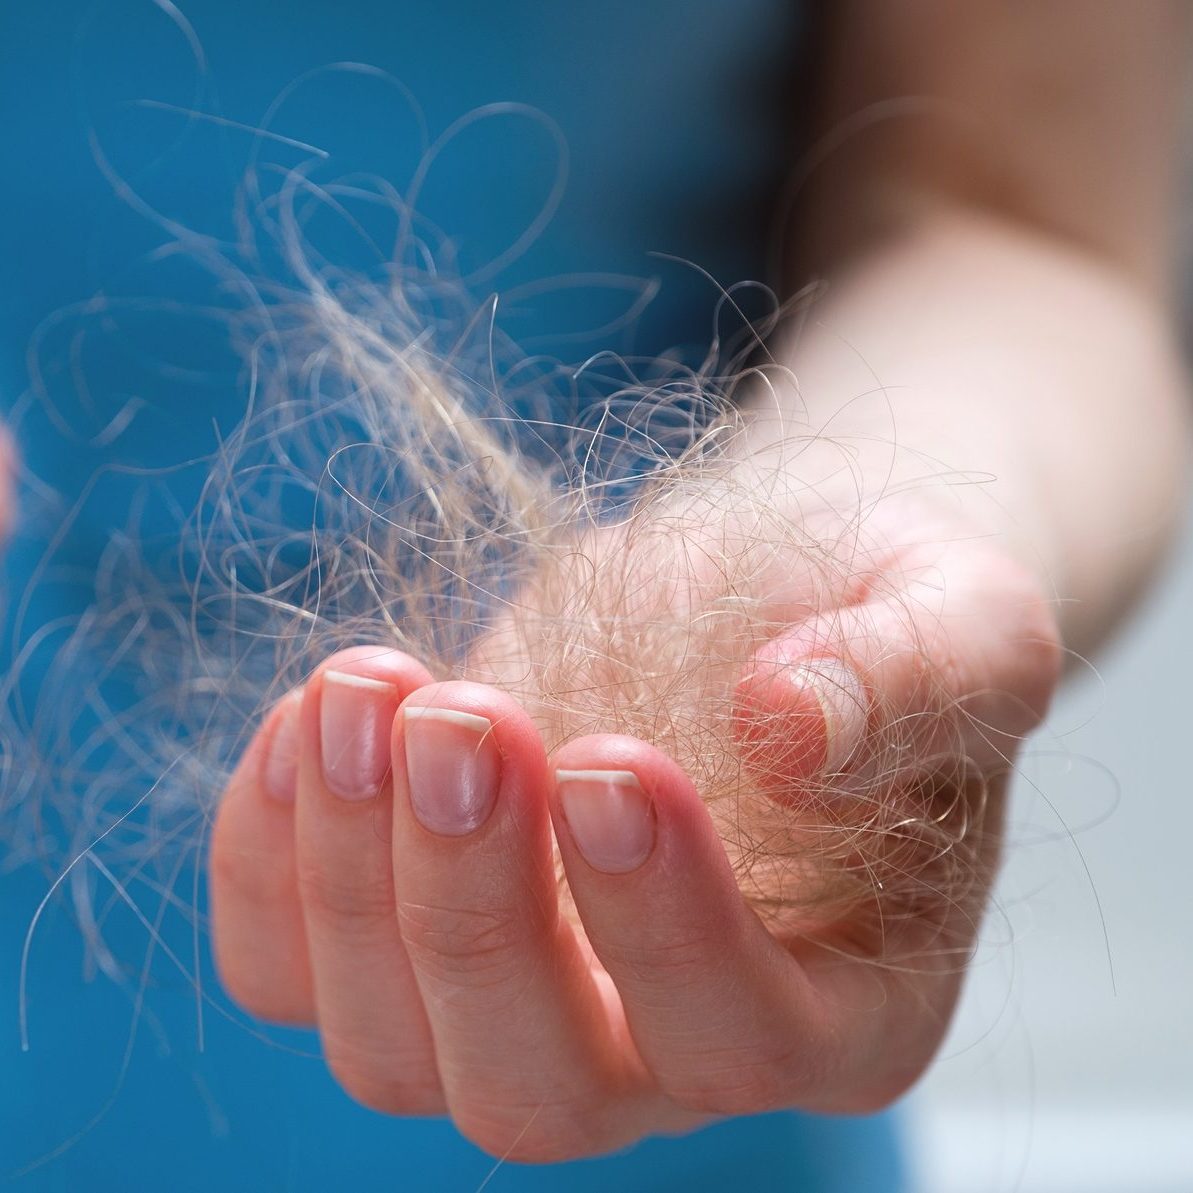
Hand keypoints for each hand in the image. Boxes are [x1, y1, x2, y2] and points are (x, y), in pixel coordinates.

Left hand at [209, 479, 1060, 1161]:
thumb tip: (792, 730)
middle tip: (459, 718)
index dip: (664, 924)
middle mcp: (667, 1048)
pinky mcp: (408, 937)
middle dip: (473, 911)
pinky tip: (307, 719)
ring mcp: (526, 1004)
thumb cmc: (871, 614)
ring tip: (368, 686)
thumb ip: (912, 675)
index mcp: (839, 1004)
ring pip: (388, 1051)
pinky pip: (289, 968)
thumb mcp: (958, 614)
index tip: (609, 759)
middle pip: (536, 1089)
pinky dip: (263, 861)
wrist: (764, 593)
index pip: (741, 1038)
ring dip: (347, 873)